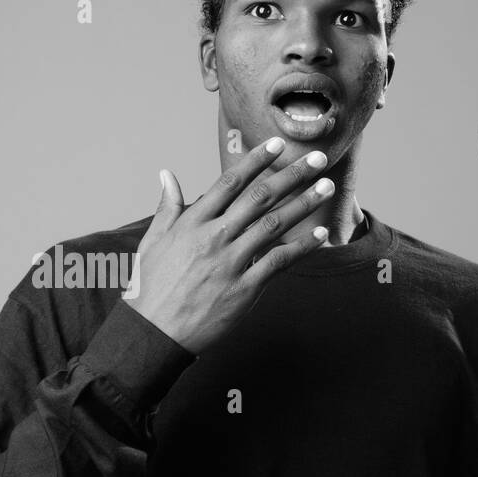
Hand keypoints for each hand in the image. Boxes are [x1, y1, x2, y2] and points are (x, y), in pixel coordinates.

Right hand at [124, 137, 333, 353]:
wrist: (153, 332)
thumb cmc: (151, 285)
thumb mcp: (152, 240)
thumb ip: (167, 206)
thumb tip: (166, 174)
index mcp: (192, 223)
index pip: (230, 182)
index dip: (256, 160)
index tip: (278, 145)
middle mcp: (213, 237)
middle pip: (260, 197)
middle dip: (292, 175)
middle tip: (318, 158)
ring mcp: (230, 263)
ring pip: (273, 225)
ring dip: (304, 204)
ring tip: (327, 188)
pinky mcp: (243, 289)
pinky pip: (278, 263)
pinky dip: (301, 248)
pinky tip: (319, 236)